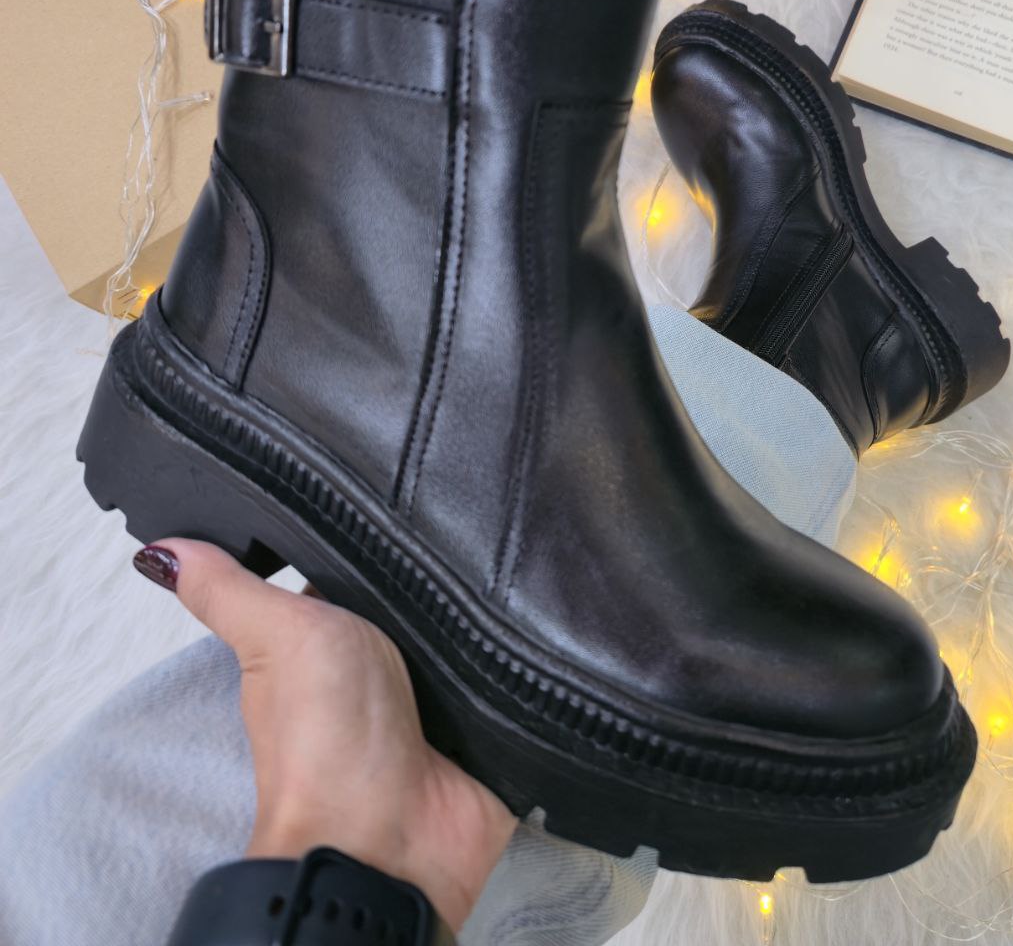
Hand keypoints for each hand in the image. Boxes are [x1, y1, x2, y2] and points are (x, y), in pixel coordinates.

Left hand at [133, 539, 516, 930]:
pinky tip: (532, 626)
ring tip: (504, 572)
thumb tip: (161, 551)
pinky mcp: (488, 721)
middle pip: (422, 596)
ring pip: (473, 628)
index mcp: (326, 642)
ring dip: (485, 614)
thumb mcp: (277, 639)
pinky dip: (522, 656)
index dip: (371, 538)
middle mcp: (383, 667)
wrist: (390, 837)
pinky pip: (514, 670)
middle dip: (440, 573)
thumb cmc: (323, 743)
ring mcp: (439, 695)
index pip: (357, 572)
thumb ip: (231, 591)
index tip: (389, 493)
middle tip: (460, 530)